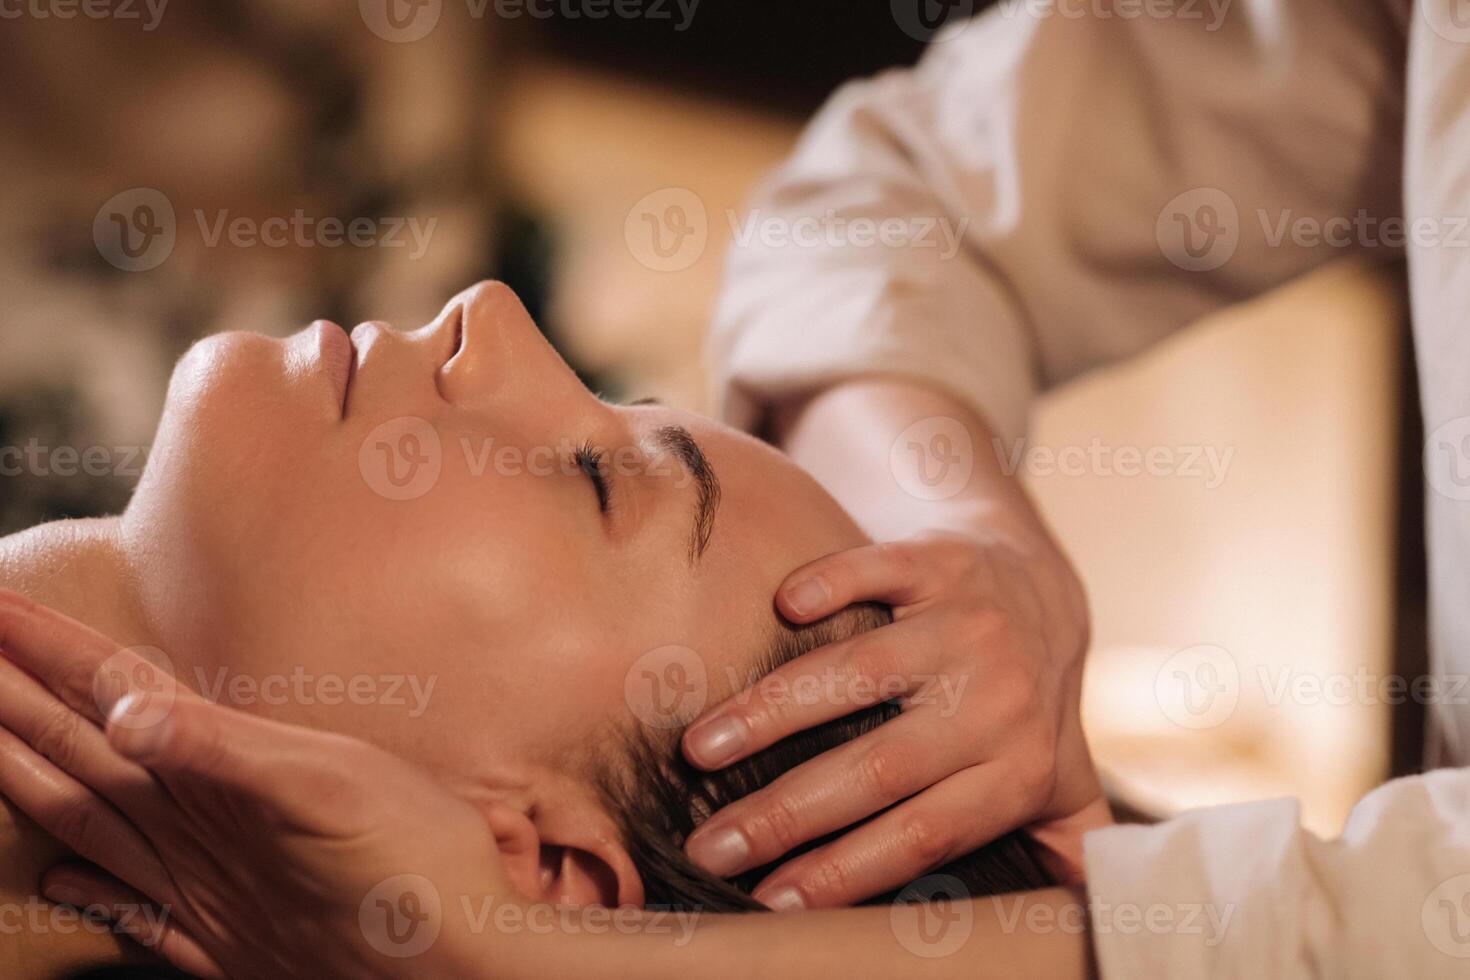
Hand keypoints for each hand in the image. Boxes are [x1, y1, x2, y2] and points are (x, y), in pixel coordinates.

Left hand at [0, 589, 513, 979]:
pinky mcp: (229, 942)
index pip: (110, 703)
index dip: (48, 654)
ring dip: (31, 778)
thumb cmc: (415, 865)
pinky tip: (60, 879)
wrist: (458, 972)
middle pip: (80, 760)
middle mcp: (192, 842)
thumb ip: (223, 750)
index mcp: (213, 787)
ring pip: (91, 827)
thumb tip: (124, 713)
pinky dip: (90, 889)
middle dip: (15, 702)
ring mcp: (205, 897)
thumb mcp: (332, 783)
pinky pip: (133, 910)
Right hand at [680, 530, 1109, 907]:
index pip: (922, 834)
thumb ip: (1064, 856)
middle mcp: (996, 700)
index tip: (766, 899)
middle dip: (786, 814)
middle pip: (880, 768)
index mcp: (1016, 772)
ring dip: (775, 710)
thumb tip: (1084, 932)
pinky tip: (783, 605)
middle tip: (709, 846)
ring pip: (864, 671)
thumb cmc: (1029, 706)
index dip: (844, 870)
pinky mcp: (943, 562)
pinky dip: (836, 581)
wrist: (1042, 586)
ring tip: (701, 747)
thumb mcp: (1058, 788)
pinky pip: (885, 568)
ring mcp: (969, 625)